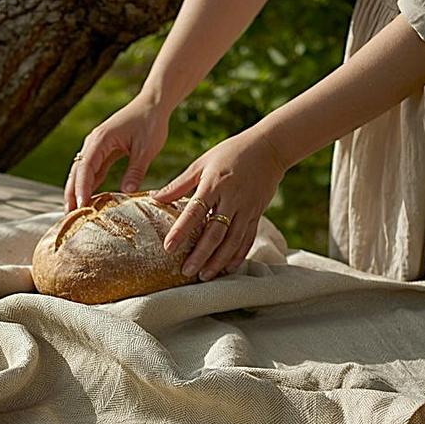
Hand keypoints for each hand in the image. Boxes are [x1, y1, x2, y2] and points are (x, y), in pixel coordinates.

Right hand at [64, 93, 168, 210]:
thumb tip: (127, 193)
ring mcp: (97, 147)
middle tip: (69, 217)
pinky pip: (93, 171)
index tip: (81, 206)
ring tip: (75, 214)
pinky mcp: (103, 151)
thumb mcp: (146, 149)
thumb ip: (135, 170)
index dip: (81, 188)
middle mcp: (93, 143)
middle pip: (77, 171)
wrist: (153, 104)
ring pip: (82, 172)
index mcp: (101, 139)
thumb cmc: (151, 123)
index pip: (85, 167)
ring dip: (77, 191)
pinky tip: (88, 201)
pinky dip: (89, 185)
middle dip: (71, 194)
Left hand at [153, 128, 285, 280]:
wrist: (269, 148)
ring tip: (205, 275)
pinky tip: (227, 268)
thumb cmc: (230, 153)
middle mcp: (232, 199)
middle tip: (186, 271)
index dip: (182, 230)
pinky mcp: (257, 214)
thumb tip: (154, 198)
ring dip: (219, 260)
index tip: (169, 247)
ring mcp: (247, 208)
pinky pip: (247, 238)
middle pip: (215, 232)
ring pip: (233, 240)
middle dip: (201, 254)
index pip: (195, 211)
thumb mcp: (202, 163)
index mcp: (214, 184)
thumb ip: (179, 184)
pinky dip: (238, 255)